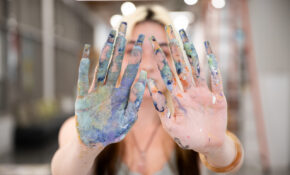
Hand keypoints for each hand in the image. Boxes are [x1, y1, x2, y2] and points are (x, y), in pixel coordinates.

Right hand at [75, 22, 146, 146]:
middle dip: (120, 46)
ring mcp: (96, 91)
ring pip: (101, 68)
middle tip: (123, 27)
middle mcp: (110, 89)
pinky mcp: (82, 97)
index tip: (142, 40)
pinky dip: (84, 69)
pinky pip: (82, 81)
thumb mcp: (127, 120)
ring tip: (109, 37)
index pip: (131, 71)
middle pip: (116, 64)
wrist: (93, 141)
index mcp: (122, 95)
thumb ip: (134, 102)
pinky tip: (86, 55)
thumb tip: (143, 80)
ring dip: (105, 53)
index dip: (136, 56)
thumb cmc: (112, 133)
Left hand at [148, 26, 226, 153]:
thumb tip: (149, 86)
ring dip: (192, 52)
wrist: (207, 145)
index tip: (153, 45)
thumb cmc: (186, 136)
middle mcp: (189, 91)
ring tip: (186, 36)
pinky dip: (214, 66)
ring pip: (197, 68)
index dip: (160, 59)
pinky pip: (216, 79)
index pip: (167, 74)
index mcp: (177, 97)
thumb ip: (160, 106)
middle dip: (176, 49)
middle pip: (182, 66)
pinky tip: (209, 52)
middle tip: (170, 30)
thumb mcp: (170, 124)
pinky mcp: (218, 97)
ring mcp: (204, 93)